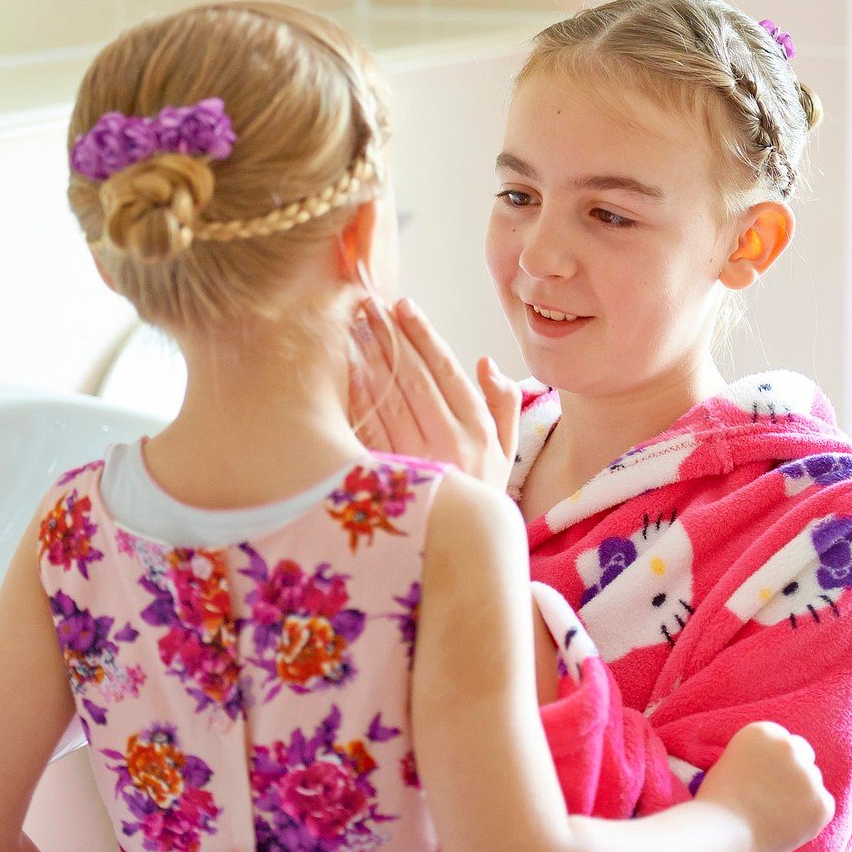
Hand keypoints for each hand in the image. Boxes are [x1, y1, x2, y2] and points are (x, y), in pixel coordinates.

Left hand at [349, 296, 520, 490]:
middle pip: (414, 377)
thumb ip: (504, 404)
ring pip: (389, 398)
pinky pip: (369, 429)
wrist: (462, 547)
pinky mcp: (390, 477)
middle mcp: (449, 441)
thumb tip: (485, 363)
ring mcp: (418, 460)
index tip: (403, 305)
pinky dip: (357, 398)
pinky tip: (344, 372)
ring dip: (369, 358)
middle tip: (368, 303)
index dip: (424, 335)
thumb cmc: (481, 491)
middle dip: (390, 335)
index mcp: (478, 429)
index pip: (447, 370)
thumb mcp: (507, 451)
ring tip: (353, 326)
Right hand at [696, 721, 834, 851]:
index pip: (783, 740)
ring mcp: (807, 774)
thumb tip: (777, 764)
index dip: (776, 760)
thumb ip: (759, 756)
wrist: (724, 832)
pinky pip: (823, 805)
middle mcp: (788, 746)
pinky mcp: (821, 802)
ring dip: (802, 793)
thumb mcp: (734, 761)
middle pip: (803, 753)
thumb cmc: (720, 801)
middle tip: (779, 794)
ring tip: (777, 813)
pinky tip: (788, 823)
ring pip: (813, 781)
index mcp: (763, 731)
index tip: (768, 776)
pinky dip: (811, 815)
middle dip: (794, 770)